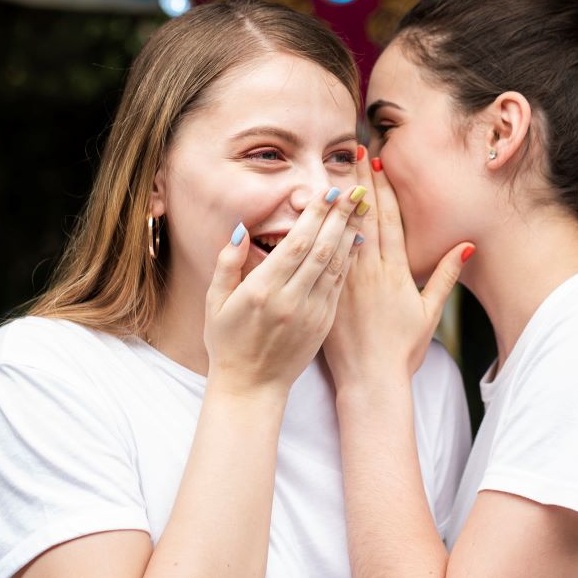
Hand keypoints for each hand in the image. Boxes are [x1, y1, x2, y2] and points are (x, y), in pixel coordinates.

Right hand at [204, 185, 367, 396]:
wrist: (252, 387)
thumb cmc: (228, 343)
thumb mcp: (215, 302)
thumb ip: (227, 263)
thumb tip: (241, 229)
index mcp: (263, 290)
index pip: (296, 244)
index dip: (315, 215)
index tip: (328, 191)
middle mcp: (291, 300)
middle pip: (322, 249)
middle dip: (340, 216)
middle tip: (355, 190)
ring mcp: (311, 313)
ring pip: (336, 266)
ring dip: (350, 234)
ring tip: (362, 208)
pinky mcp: (323, 324)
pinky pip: (339, 286)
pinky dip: (349, 261)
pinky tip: (357, 241)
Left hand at [323, 149, 472, 386]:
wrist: (371, 381)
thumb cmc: (402, 351)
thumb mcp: (430, 313)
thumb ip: (444, 276)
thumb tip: (465, 246)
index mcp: (396, 272)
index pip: (391, 220)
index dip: (385, 189)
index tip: (379, 163)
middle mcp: (371, 272)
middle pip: (366, 217)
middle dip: (361, 182)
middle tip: (355, 151)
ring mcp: (346, 281)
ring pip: (341, 231)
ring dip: (338, 199)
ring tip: (333, 169)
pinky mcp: (328, 294)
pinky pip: (322, 257)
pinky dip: (318, 232)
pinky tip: (312, 212)